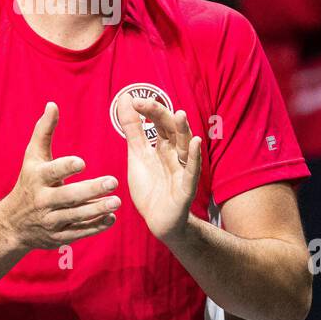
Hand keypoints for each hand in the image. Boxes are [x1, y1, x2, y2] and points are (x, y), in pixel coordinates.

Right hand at [0, 102, 120, 250]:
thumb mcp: (32, 156)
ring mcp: (51, 220)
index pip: (52, 172)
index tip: (82, 162)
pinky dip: (95, 227)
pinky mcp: (58, 236)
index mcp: (37, 178)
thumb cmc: (28, 181)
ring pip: (76, 216)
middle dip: (91, 190)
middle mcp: (43, 200)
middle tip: (113, 181)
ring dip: (97, 209)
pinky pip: (79, 232)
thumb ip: (44, 130)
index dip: (66, 167)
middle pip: (69, 196)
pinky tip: (110, 218)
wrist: (13, 223)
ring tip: (117, 201)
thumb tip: (53, 104)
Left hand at [118, 96, 201, 244]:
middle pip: (172, 130)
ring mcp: (183, 170)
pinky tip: (195, 143)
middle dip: (161, 115)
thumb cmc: (151, 187)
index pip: (159, 122)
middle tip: (146, 102)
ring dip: (183, 130)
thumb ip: (133, 128)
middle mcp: (176, 154)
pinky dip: (194, 157)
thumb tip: (125, 98)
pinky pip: (192, 172)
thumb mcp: (137, 155)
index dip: (149, 110)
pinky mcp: (186, 188)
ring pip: (186, 147)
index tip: (134, 100)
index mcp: (164, 146)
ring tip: (180, 114)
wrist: (157, 221)